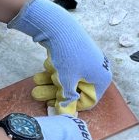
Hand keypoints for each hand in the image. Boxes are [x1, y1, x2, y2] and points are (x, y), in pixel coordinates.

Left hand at [9, 0, 111, 114]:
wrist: (59, 26)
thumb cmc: (67, 56)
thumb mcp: (66, 81)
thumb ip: (67, 99)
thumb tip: (65, 113)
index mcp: (102, 78)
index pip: (89, 100)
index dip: (72, 104)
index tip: (55, 104)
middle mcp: (98, 70)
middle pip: (76, 88)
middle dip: (55, 91)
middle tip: (38, 94)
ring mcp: (87, 61)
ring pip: (68, 78)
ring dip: (51, 82)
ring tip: (36, 81)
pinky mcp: (77, 54)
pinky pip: (66, 68)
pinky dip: (54, 71)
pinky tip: (42, 69)